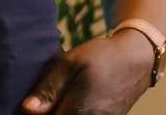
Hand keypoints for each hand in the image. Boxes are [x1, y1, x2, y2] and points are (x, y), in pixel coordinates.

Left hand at [22, 30, 152, 114]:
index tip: (30, 104)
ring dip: (61, 110)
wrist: (137, 58)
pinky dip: (73, 111)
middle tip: (41, 99)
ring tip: (55, 98)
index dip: (36, 113)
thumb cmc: (101, 56)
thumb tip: (28, 109)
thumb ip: (49, 88)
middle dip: (49, 111)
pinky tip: (68, 99)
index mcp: (79, 110)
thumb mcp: (70, 63)